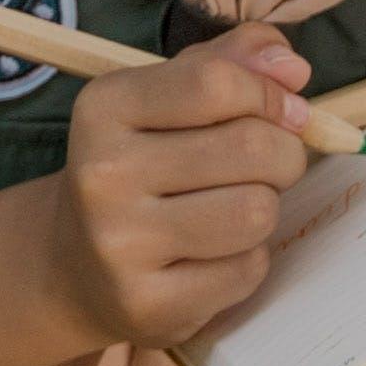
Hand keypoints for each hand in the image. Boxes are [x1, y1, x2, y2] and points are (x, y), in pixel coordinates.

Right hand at [31, 26, 315, 346]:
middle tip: (268, 165)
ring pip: (256, 210)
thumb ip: (230, 62)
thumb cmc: (141, 164)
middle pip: (250, 146)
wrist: (74, 265)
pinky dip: (249, 259)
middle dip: (284, 152)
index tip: (287, 111)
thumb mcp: (167, 97)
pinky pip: (247, 269)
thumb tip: (292, 65)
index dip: (271, 95)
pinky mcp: (148, 303)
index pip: (216, 83)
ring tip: (233, 207)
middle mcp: (102, 174)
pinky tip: (212, 254)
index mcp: (103, 107)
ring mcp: (120, 244)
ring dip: (265, 207)